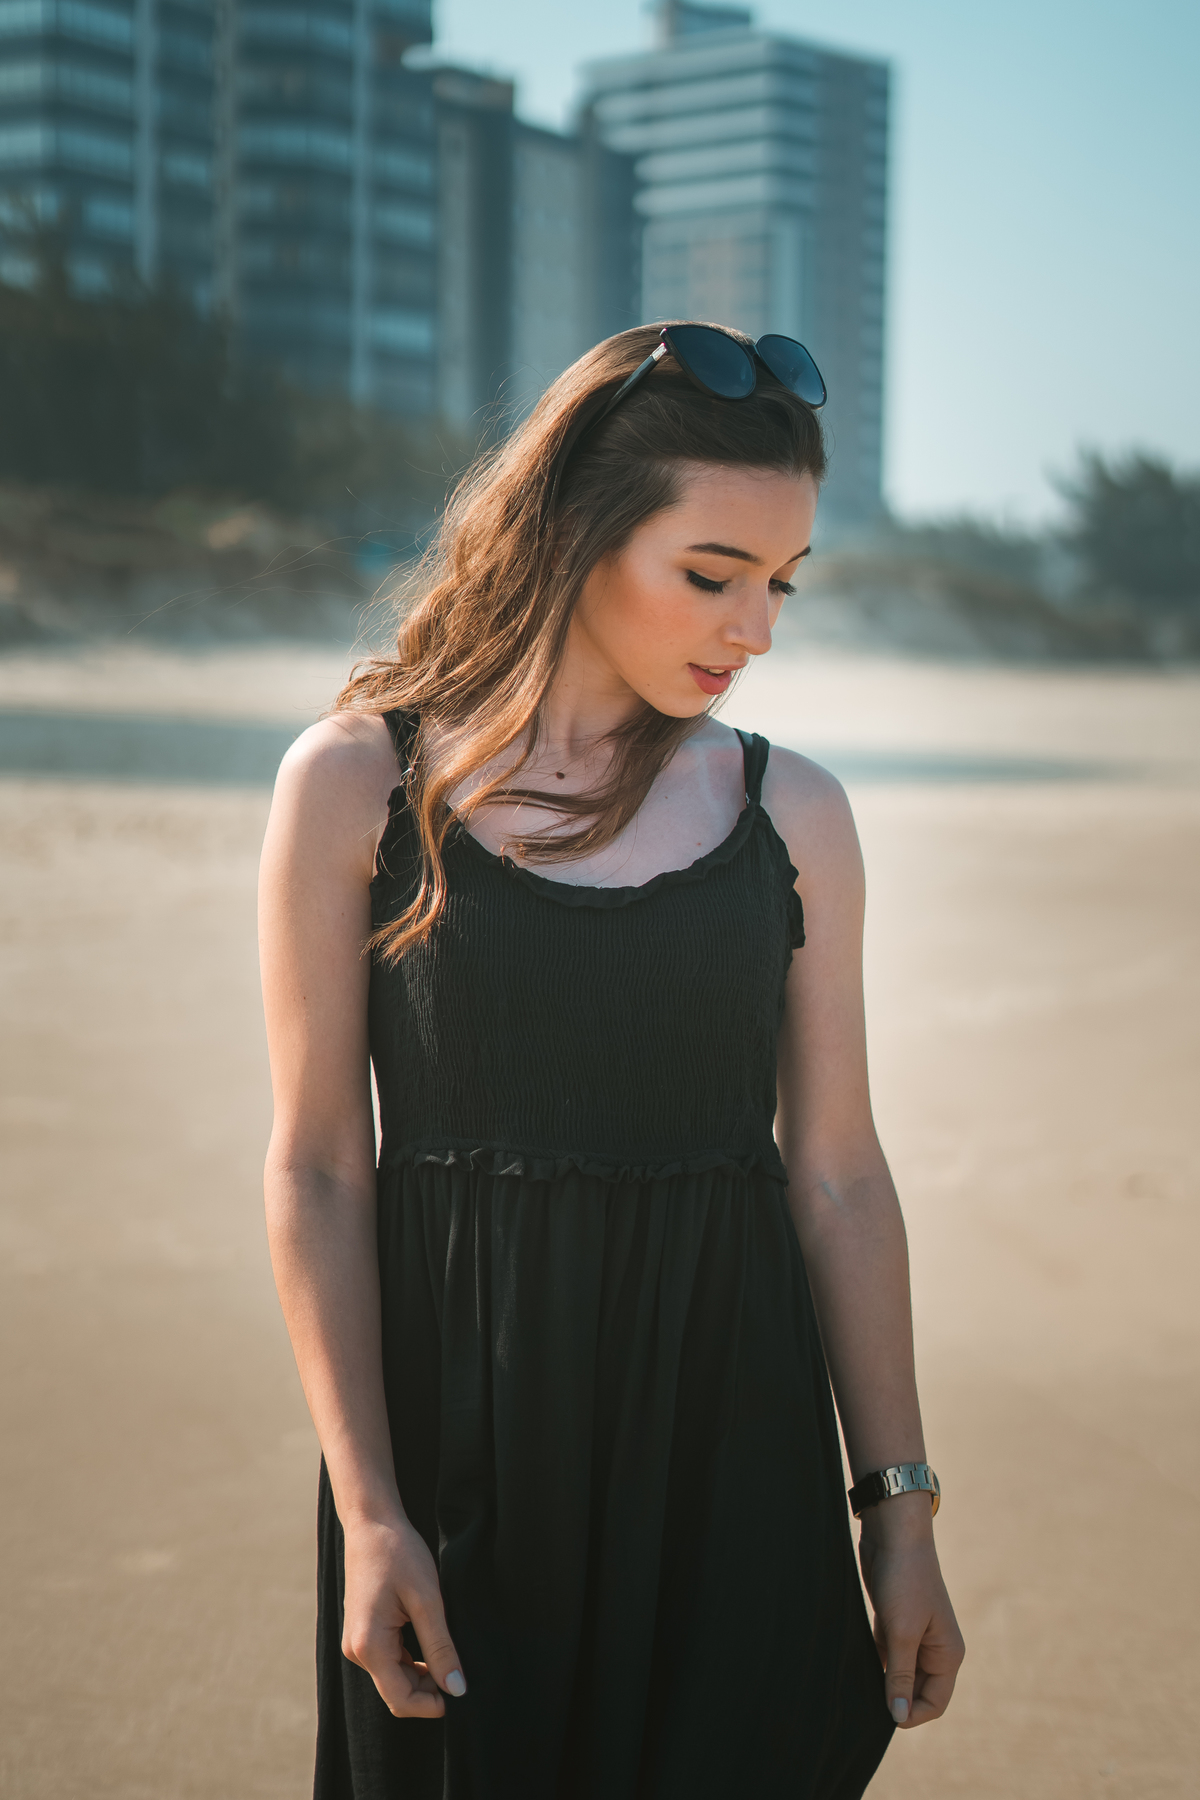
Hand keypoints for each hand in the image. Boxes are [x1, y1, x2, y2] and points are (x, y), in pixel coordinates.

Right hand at [341, 1512, 466, 1717]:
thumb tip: (456, 1689)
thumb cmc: (399, 1554)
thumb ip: (440, 1647)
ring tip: (448, 1652)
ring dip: (421, 1675)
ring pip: (393, 1677)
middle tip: (460, 1671)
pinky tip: (431, 1642)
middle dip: (428, 1690)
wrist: (371, 1522)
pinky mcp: (363, 1632)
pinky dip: (411, 1661)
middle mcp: (356, 1650)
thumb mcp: (427, 1599)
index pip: (400, 1700)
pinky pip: (389, 1660)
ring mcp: (357, 1642)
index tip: (460, 1693)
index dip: (431, 1706)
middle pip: (396, 1691)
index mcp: (369, 1645)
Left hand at [858, 1496, 964, 1727]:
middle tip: (865, 1701)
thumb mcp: (903, 1632)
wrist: (893, 1533)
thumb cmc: (905, 1580)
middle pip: (916, 1691)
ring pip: (899, 1673)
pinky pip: (886, 1655)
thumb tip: (899, 1716)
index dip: (912, 1714)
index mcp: (948, 1654)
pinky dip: (875, 1662)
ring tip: (859, 1686)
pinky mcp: (894, 1623)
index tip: (883, 1715)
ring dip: (882, 1680)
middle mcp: (935, 1649)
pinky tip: (856, 1666)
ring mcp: (914, 1636)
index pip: (935, 1702)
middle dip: (895, 1698)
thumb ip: (900, 1675)